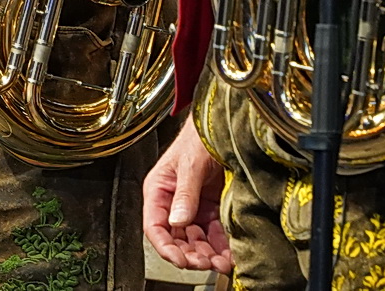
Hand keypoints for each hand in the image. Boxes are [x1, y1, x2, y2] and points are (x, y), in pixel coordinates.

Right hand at [144, 116, 230, 271]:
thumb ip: (185, 191)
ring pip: (197, 239)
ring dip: (207, 254)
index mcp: (159, 188)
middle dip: (190, 254)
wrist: (223, 121)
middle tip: (205, 263)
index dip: (165, 246)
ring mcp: (194, 204)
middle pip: (177, 237)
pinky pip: (215, 232)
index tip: (180, 259)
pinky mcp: (212, 205)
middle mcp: (174, 200)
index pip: (155, 225)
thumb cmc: (199, 133)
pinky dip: (221, 245)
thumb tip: (178, 220)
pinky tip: (229, 254)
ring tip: (221, 262)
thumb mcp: (190, 161)